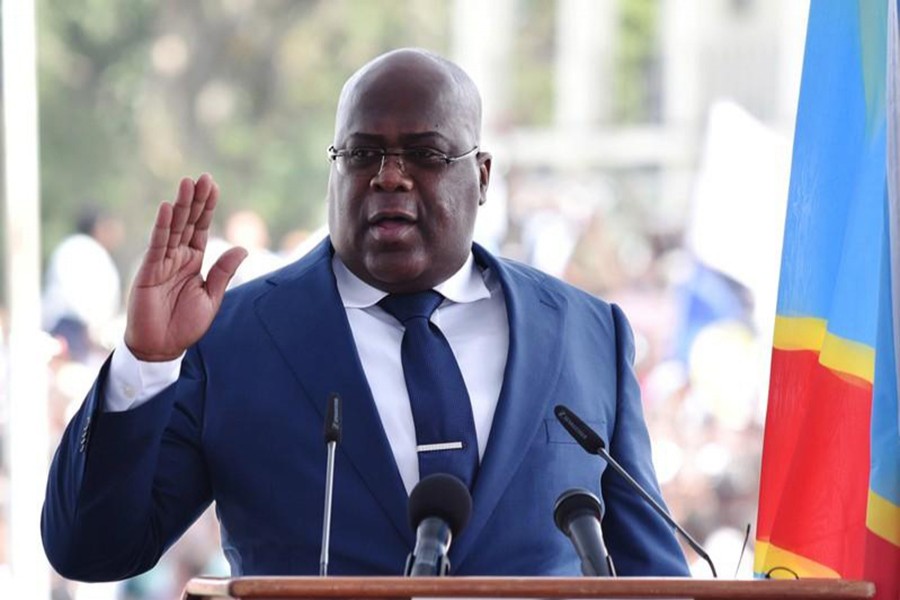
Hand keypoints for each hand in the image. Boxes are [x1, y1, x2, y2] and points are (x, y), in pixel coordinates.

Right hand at [124, 174, 246, 360]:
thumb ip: (223, 272)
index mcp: (194, 261)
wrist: (162, 347)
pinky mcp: (150, 271)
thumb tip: (242, 248)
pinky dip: (163, 227)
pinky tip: (168, 209)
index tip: (212, 185)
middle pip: (188, 222)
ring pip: (174, 229)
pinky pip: (158, 245)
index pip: (201, 228)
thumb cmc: (185, 325)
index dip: (207, 207)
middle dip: (196, 200)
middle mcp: (178, 257)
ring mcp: (163, 262)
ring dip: (181, 206)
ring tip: (187, 183)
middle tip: (203, 176)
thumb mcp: (211, 297)